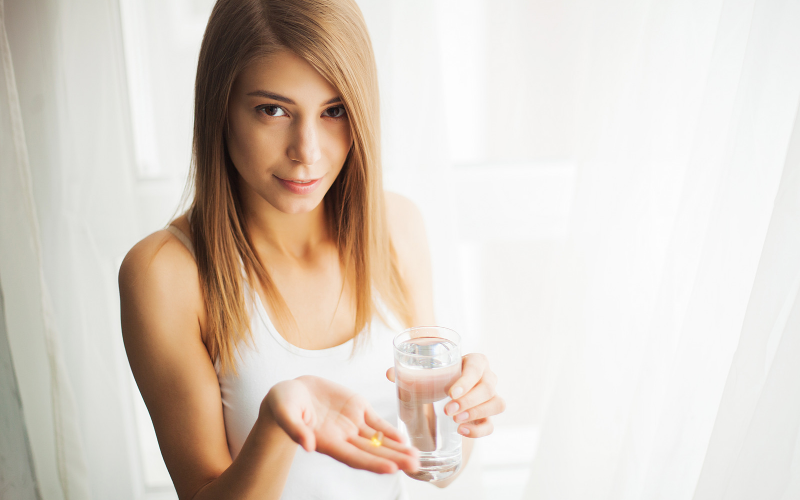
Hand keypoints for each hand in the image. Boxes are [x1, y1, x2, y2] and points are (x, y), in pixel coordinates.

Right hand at [261, 375, 418, 473]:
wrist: (291, 392)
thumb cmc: (283, 405)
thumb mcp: (285, 414)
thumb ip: (296, 429)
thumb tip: (307, 445)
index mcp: (327, 442)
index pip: (354, 457)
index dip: (373, 463)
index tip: (392, 469)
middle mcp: (343, 437)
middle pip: (372, 452)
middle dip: (394, 459)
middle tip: (416, 465)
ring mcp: (352, 423)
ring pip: (379, 439)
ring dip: (397, 448)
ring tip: (416, 456)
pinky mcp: (357, 408)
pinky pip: (377, 422)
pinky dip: (390, 430)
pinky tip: (404, 438)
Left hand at [386, 353, 504, 437]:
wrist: (448, 393)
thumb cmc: (439, 378)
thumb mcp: (426, 373)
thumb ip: (408, 372)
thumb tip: (390, 373)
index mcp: (475, 361)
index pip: (477, 366)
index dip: (467, 380)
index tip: (450, 392)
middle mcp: (487, 377)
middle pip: (488, 387)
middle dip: (468, 400)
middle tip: (448, 410)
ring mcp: (491, 397)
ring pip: (496, 404)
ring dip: (476, 413)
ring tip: (455, 420)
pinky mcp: (488, 416)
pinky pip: (491, 424)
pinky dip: (479, 430)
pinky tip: (462, 431)